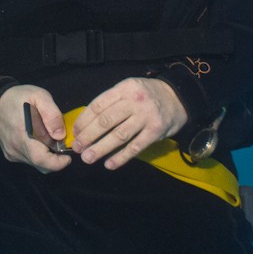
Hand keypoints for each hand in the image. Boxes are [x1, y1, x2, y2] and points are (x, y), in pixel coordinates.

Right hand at [0, 85, 72, 172]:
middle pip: (40, 165)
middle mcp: (16, 148)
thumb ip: (52, 114)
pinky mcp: (10, 154)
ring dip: (46, 156)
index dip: (57, 163)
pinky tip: (37, 140)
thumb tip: (60, 135)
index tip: (68, 157)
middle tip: (61, 145)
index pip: (42, 159)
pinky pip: (28, 159)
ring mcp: (12, 153)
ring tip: (48, 138)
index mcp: (23, 134)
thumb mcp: (39, 96)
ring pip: (35, 163)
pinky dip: (37, 154)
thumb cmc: (19, 98)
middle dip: (55, 159)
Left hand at [71, 78, 187, 169]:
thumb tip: (86, 123)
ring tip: (87, 158)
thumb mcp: (128, 89)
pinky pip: (135, 147)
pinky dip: (121, 157)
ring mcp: (146, 117)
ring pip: (119, 135)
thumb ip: (111, 102)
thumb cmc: (145, 95)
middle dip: (88, 136)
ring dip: (101, 148)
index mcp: (124, 88)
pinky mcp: (155, 131)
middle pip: (106, 121)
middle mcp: (134, 101)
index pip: (98, 106)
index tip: (75, 132)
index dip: (84, 120)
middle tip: (77, 148)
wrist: (177, 97)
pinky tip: (109, 164)